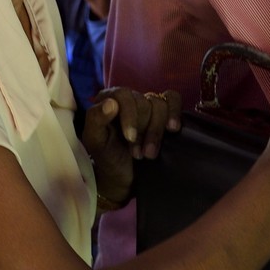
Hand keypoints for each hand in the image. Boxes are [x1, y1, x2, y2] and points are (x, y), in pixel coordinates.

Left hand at [81, 87, 181, 203]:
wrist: (124, 174)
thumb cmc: (107, 156)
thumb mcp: (95, 141)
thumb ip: (96, 119)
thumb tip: (111, 102)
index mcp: (108, 99)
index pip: (123, 95)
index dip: (130, 116)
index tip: (130, 138)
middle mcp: (127, 98)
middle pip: (144, 102)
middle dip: (142, 131)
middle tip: (137, 153)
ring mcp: (146, 104)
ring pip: (159, 104)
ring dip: (156, 131)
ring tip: (149, 153)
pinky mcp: (163, 113)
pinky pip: (173, 99)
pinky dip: (174, 112)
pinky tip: (172, 128)